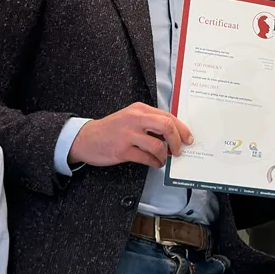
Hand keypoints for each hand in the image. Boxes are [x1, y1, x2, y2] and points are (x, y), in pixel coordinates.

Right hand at [68, 104, 191, 167]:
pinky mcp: (122, 150)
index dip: (182, 129)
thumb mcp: (130, 117)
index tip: (188, 138)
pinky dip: (155, 163)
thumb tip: (173, 134)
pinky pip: (146, 158)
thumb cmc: (111, 129)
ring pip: (157, 144)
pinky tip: (155, 164)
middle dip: (177, 140)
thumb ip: (149, 122)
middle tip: (179, 150)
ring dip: (165, 155)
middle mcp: (135, 119)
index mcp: (140, 109)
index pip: (168, 116)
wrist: (86, 138)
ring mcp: (128, 134)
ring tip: (164, 159)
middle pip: (166, 126)